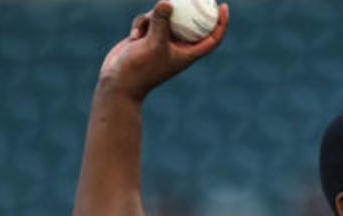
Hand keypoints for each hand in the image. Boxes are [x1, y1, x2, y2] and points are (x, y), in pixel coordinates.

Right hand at [98, 1, 229, 100]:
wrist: (119, 82)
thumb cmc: (140, 69)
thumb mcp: (152, 44)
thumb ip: (161, 23)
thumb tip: (168, 2)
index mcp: (188, 54)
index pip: (212, 38)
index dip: (221, 23)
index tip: (223, 6)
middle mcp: (178, 47)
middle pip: (191, 23)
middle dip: (191, 8)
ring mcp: (162, 41)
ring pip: (166, 17)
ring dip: (155, 16)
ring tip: (146, 27)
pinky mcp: (147, 37)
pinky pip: (149, 20)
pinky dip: (141, 23)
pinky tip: (133, 36)